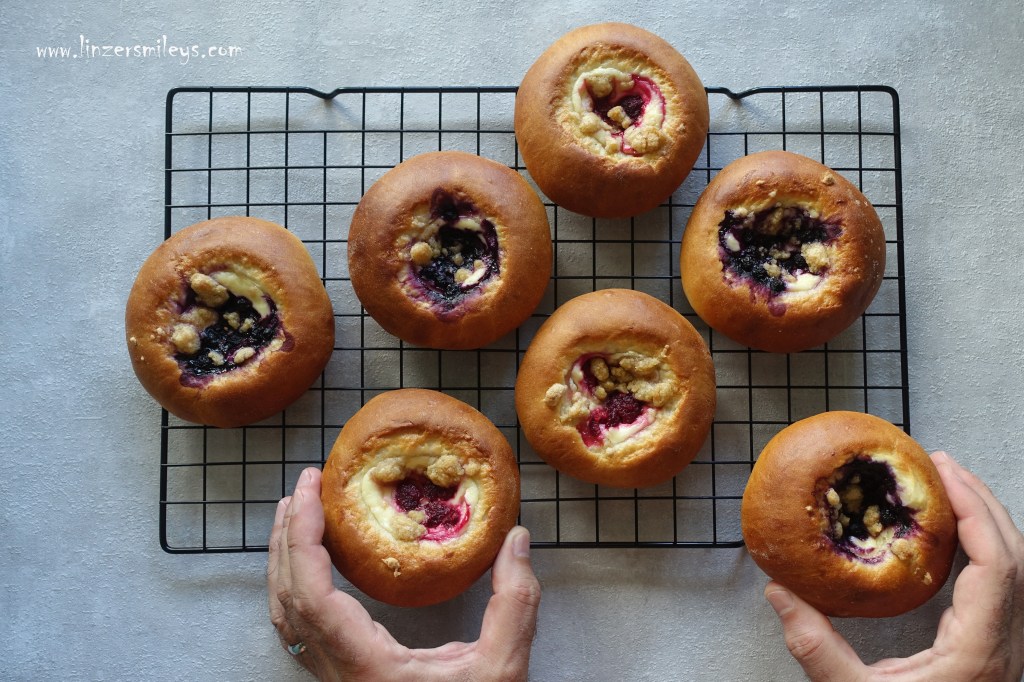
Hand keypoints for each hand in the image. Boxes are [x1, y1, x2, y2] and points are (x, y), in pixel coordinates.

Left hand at [267, 467, 540, 681]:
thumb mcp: (502, 670)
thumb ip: (514, 603)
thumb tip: (516, 540)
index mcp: (366, 668)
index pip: (313, 593)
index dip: (303, 536)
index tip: (309, 491)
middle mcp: (339, 676)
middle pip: (287, 600)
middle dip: (286, 538)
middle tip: (300, 490)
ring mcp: (336, 681)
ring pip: (287, 619)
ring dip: (285, 563)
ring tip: (297, 518)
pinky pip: (302, 632)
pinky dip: (297, 591)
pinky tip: (311, 571)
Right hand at [764, 451, 1023, 680]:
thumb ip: (816, 648)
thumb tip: (779, 593)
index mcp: (979, 654)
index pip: (998, 568)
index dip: (976, 514)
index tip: (945, 476)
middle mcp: (1004, 647)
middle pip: (1017, 558)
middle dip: (983, 502)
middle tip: (941, 464)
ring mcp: (1005, 649)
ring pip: (1017, 570)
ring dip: (986, 522)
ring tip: (947, 488)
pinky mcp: (994, 650)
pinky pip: (1004, 585)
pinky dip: (983, 548)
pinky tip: (951, 538)